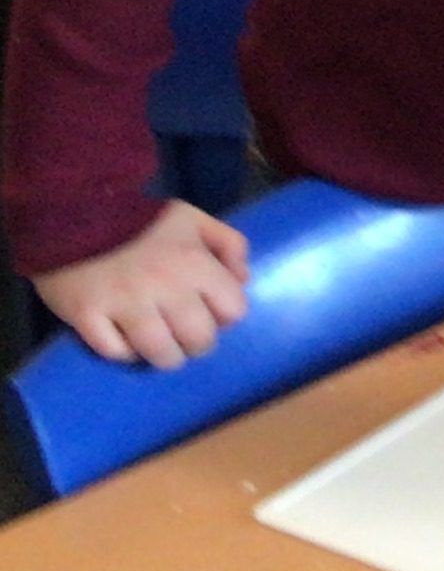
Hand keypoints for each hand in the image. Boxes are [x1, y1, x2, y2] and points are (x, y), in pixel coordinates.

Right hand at [33, 198, 252, 367]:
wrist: (73, 214)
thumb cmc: (141, 222)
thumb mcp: (195, 220)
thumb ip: (229, 244)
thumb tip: (243, 280)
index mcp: (194, 262)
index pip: (233, 310)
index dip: (226, 316)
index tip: (212, 314)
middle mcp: (163, 287)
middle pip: (199, 339)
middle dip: (198, 344)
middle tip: (186, 337)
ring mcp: (123, 303)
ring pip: (160, 353)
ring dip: (166, 356)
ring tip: (163, 348)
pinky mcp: (86, 315)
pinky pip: (115, 352)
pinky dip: (125, 353)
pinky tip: (127, 342)